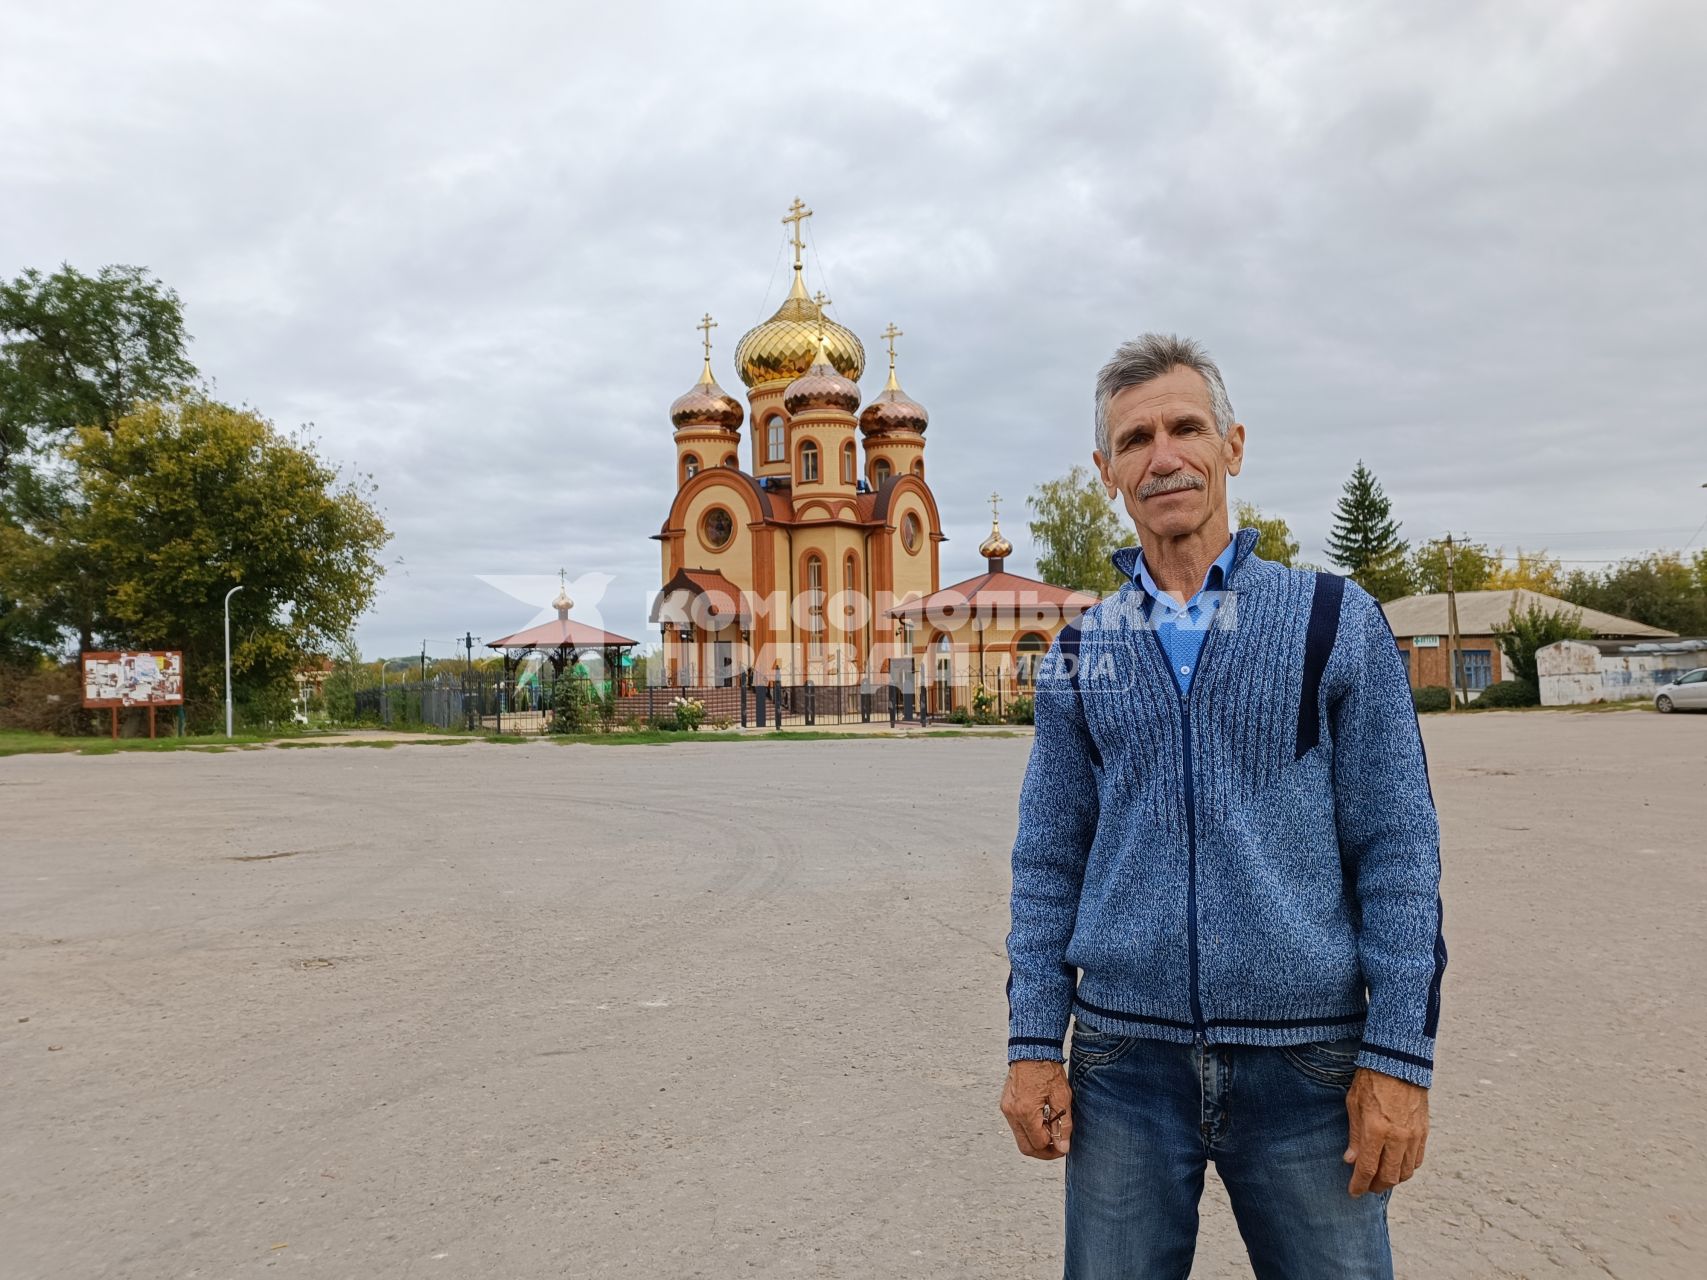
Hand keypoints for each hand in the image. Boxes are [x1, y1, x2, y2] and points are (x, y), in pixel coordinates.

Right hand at [1001, 1060, 1073, 1159]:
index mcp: (1026, 1111)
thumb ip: (1063, 1125)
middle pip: (1026, 1147)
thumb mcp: (1062, 1097)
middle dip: (1043, 1152)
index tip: (1064, 1145)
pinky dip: (1028, 1129)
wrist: (1032, 1050)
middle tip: (1057, 1147)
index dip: (1054, 1149)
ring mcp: (1007, 1109)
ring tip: (1050, 1130)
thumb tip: (1063, 1147)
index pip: (1039, 1144)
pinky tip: (1041, 1120)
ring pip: (1020, 1137)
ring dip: (1035, 1140)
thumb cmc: (1048, 1071)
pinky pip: (1016, 1126)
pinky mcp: (1006, 1104)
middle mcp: (1012, 1113)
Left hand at [1344, 1067, 1428, 1195]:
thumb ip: (1354, 1135)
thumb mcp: (1353, 1104)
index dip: (1359, 1184)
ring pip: (1406, 1172)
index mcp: (1376, 1130)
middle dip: (1376, 1186)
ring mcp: (1413, 1136)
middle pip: (1389, 1176)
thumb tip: (1350, 1161)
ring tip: (1381, 1179)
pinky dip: (1407, 1168)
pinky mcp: (1424, 1132)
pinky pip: (1417, 1160)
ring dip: (1393, 1180)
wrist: (1398, 1062)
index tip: (1353, 1193)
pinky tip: (1397, 1166)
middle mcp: (1397, 1137)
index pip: (1367, 1168)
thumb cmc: (1371, 1080)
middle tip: (1367, 1187)